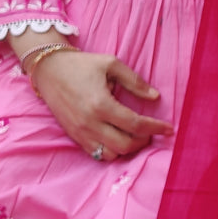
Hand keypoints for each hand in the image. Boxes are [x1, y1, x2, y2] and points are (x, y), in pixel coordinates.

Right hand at [30, 49, 173, 160]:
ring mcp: (81, 133)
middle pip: (125, 145)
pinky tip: (118, 138)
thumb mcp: (110, 64)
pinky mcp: (74, 136)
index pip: (135, 124)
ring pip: (112, 154)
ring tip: (135, 136)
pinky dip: (112, 151)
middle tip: (151, 131)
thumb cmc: (81, 64)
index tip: (169, 129)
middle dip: (144, 141)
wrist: (49, 69)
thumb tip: (155, 97)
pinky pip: (97, 154)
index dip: (155, 128)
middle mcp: (90, 123)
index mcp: (101, 104)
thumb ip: (134, 81)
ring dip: (128, 148)